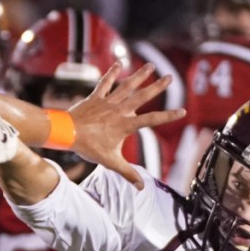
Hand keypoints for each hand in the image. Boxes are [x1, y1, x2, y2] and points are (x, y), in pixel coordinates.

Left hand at [68, 63, 184, 188]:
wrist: (66, 133)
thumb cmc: (88, 147)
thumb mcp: (110, 162)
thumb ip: (127, 173)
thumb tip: (141, 187)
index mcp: (126, 125)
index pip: (152, 120)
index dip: (168, 116)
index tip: (182, 111)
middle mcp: (119, 110)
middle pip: (142, 97)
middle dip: (157, 87)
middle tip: (170, 77)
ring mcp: (108, 102)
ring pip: (127, 86)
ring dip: (139, 75)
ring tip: (151, 66)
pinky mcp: (96, 97)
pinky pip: (105, 83)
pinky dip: (112, 73)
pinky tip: (119, 63)